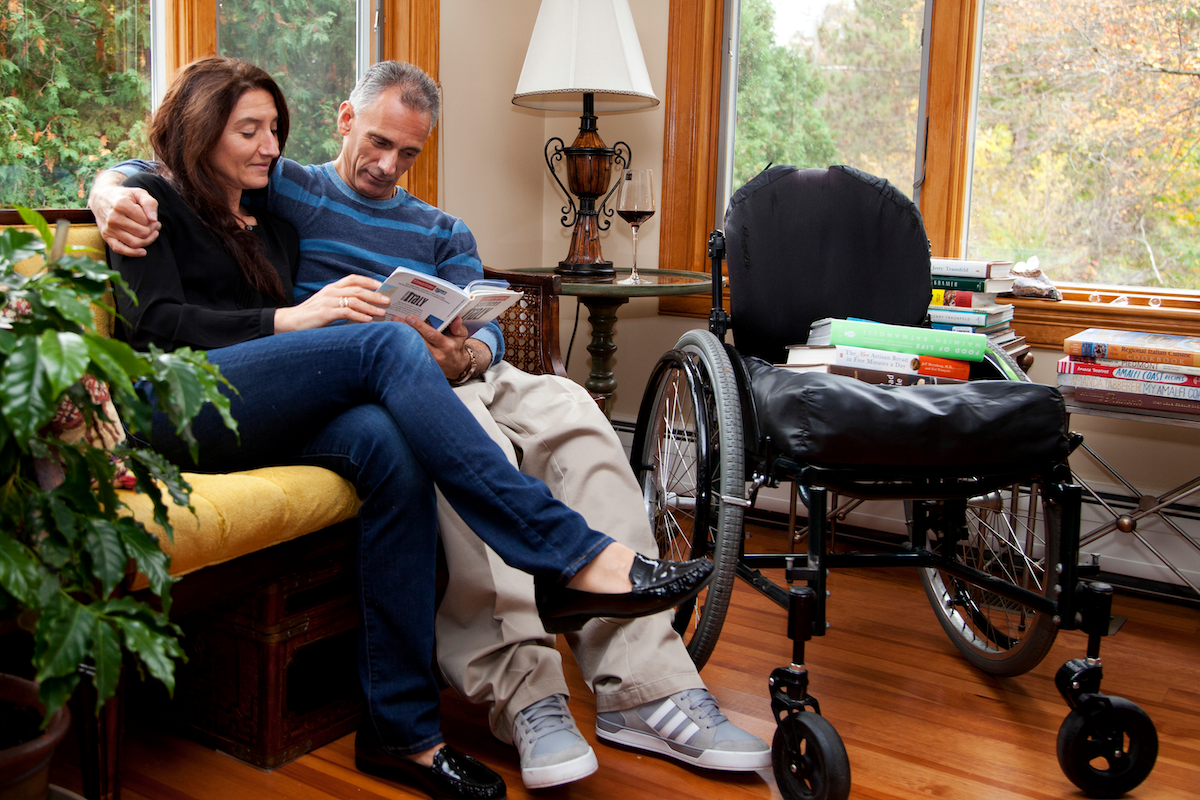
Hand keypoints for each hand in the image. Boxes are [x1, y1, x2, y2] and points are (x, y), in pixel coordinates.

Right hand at [89, 172, 160, 256]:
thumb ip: (149, 203)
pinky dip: (133, 253)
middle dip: (152, 231)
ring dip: (147, 240)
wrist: (101, 198)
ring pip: (135, 243)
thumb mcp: (139, 193)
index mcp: (121, 204)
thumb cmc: (124, 196)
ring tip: (151, 233)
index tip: (152, 218)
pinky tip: (143, 251)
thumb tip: (154, 219)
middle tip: (154, 226)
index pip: (146, 221)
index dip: (153, 221)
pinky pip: (120, 249)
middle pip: (142, 233)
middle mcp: (113, 218)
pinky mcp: (106, 236)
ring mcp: (109, 228)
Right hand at [273, 274, 389, 332]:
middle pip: (357, 289)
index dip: (369, 280)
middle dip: (375, 295)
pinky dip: (359, 316)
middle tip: (388, 300)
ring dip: (370, 306)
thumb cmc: (311, 316)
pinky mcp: (325, 313)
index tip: (382, 285)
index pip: (353, 278)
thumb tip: (364, 308)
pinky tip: (368, 320)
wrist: (290, 322)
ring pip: (354, 300)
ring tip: (382, 312)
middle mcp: (331, 292)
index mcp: (332, 288)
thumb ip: (342, 303)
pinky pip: (346, 312)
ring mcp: (328, 301)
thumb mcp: (327, 305)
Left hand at [403, 315, 491, 380]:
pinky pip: (410, 355)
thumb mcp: (461, 336)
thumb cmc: (456, 347)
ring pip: (413, 349)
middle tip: (396, 319)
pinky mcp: (421, 365)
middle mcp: (437, 354)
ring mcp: (428, 361)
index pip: (432, 335)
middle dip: (407, 330)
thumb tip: (456, 318)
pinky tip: (396, 338)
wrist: (455, 366)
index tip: (410, 317)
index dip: (420, 326)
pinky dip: (403, 346)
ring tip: (393, 326)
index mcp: (446, 346)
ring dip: (402, 338)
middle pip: (419, 341)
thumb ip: (458, 326)